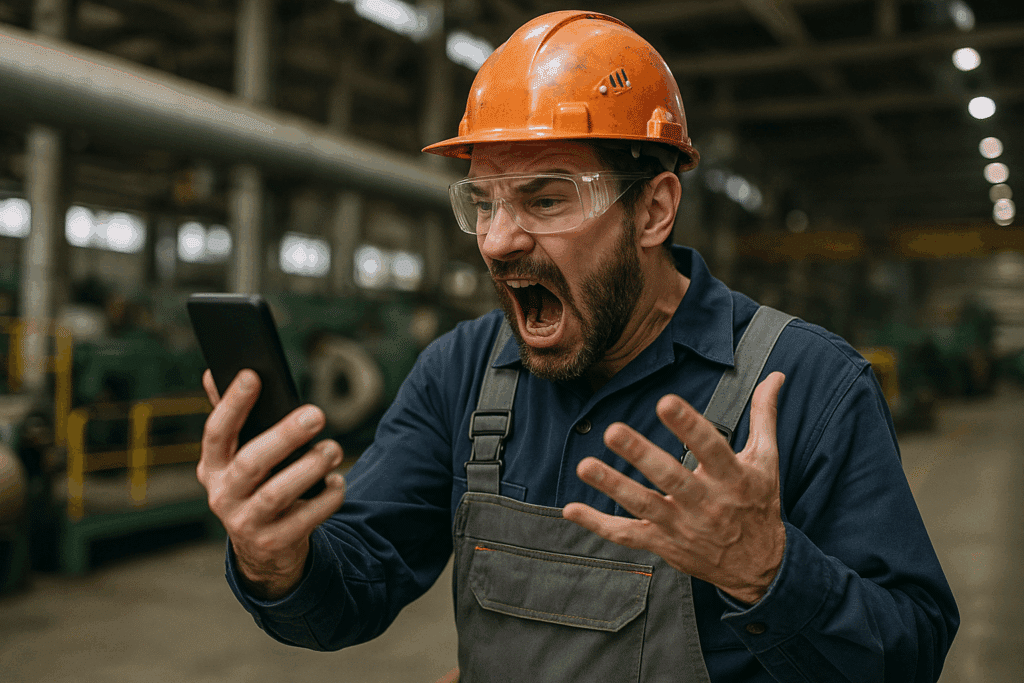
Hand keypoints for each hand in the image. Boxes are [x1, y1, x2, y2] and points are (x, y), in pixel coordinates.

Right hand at [197, 369, 346, 599]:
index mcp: (212, 466)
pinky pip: (305, 519)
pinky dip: (326, 498)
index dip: (232, 404)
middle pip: (251, 463)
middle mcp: (223, 495)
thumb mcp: (235, 457)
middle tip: (316, 414)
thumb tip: (211, 373)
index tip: (252, 375)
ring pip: (276, 494)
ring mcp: (246, 523)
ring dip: (309, 468)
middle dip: (284, 436)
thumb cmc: (253, 486)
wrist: (261, 548)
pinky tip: (337, 481)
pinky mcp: (275, 542)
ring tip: (332, 449)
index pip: (216, 432)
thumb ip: (229, 418)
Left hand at [563, 372, 785, 604]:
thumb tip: (775, 376)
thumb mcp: (767, 460)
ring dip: (613, 486)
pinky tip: (572, 509)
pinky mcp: (663, 544)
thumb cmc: (758, 504)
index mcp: (732, 478)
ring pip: (643, 505)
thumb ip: (764, 417)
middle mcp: (706, 503)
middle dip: (641, 455)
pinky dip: (599, 525)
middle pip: (670, 477)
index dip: (688, 426)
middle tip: (614, 431)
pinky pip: (627, 536)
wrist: (759, 568)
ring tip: (585, 466)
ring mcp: (681, 526)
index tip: (666, 403)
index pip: (710, 448)